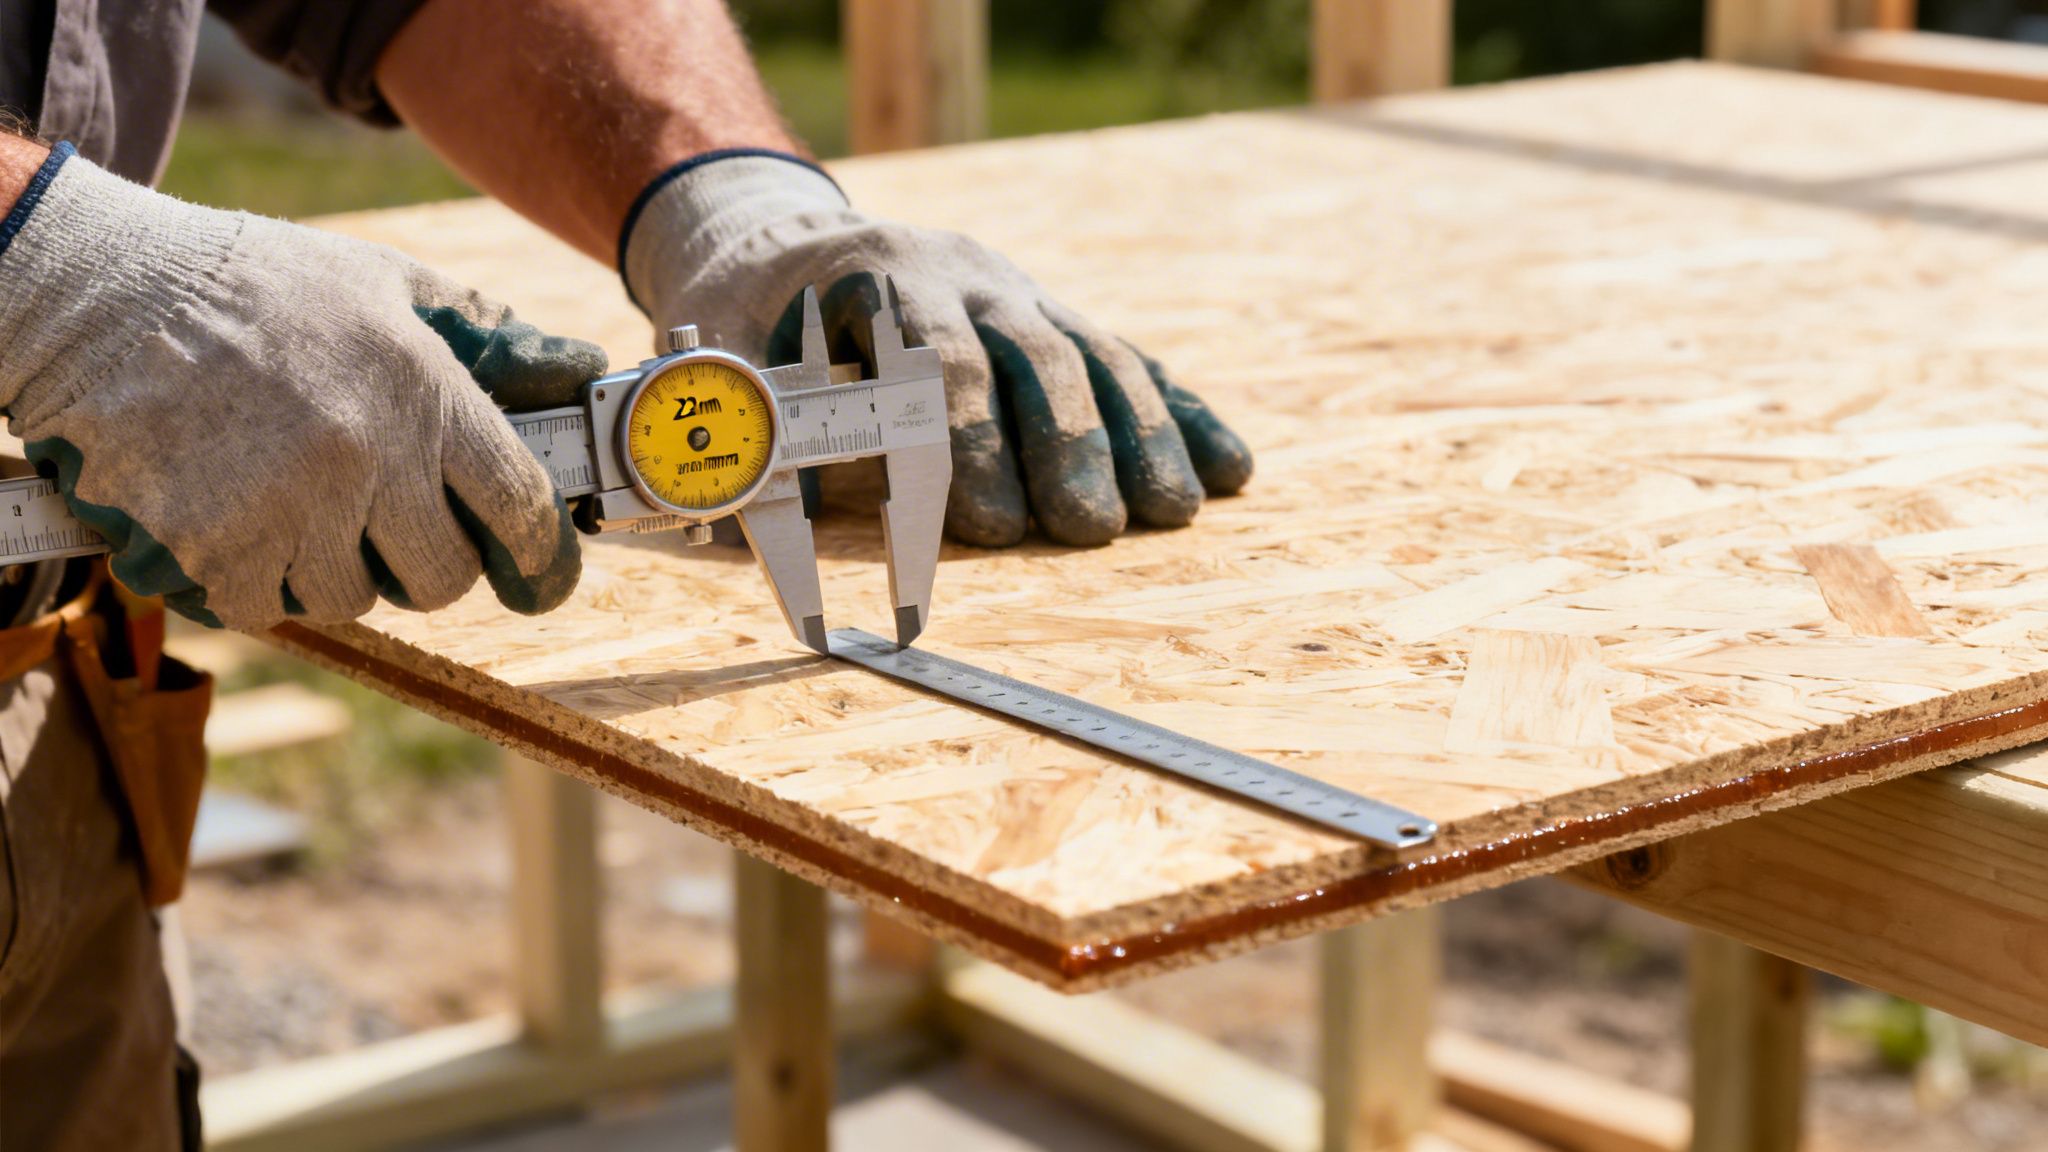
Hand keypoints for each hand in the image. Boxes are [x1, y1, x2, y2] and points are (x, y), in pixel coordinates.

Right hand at [0, 146, 605, 628]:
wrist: (101, 291)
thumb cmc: (250, 282)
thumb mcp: (382, 281)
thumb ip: (478, 330)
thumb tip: (564, 364)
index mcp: (425, 394)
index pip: (521, 506)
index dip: (541, 554)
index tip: (541, 576)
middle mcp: (368, 458)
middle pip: (443, 576)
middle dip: (426, 563)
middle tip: (388, 528)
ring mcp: (289, 509)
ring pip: (354, 598)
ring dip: (336, 568)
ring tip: (297, 504)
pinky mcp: (215, 547)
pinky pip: (270, 608)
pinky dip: (261, 582)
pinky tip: (242, 524)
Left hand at [621, 153, 1251, 547]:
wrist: (780, 229)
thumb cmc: (747, 314)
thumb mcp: (721, 354)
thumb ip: (751, 430)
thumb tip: (776, 519)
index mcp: (879, 276)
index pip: (937, 359)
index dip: (968, 444)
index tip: (992, 523)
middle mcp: (965, 275)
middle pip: (1031, 356)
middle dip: (1066, 447)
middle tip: (1088, 531)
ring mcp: (1021, 293)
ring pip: (1095, 355)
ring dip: (1140, 438)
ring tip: (1170, 515)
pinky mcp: (1057, 317)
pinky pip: (1131, 359)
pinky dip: (1181, 415)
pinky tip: (1228, 469)